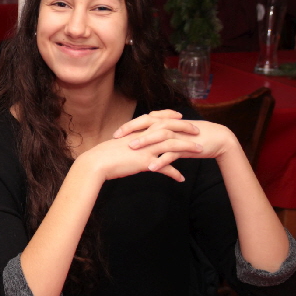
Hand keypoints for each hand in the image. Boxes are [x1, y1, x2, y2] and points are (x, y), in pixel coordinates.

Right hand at [79, 111, 201, 182]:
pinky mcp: (145, 162)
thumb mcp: (119, 145)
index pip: (157, 119)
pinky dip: (174, 173)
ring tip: (199, 151)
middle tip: (198, 131)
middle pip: (170, 129)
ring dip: (187, 147)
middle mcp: (144, 138)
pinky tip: (181, 179)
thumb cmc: (104, 155)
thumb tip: (134, 144)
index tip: (180, 116)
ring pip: (172, 145)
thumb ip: (130, 143)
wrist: (96, 163)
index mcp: (137, 131)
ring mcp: (145, 149)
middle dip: (185, 128)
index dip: (170, 116)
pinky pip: (165, 167)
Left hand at [111, 111, 240, 173]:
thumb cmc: (193, 137)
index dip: (129, 126)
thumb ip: (159, 135)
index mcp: (166, 122)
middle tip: (118, 138)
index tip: (115, 134)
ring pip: (160, 136)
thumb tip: (143, 140)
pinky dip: (162, 160)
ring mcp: (179, 135)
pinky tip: (152, 168)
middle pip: (149, 124)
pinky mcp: (187, 146)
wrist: (218, 138)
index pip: (144, 120)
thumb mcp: (174, 134)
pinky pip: (173, 153)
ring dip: (146, 142)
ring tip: (132, 149)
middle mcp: (171, 126)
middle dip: (132, 130)